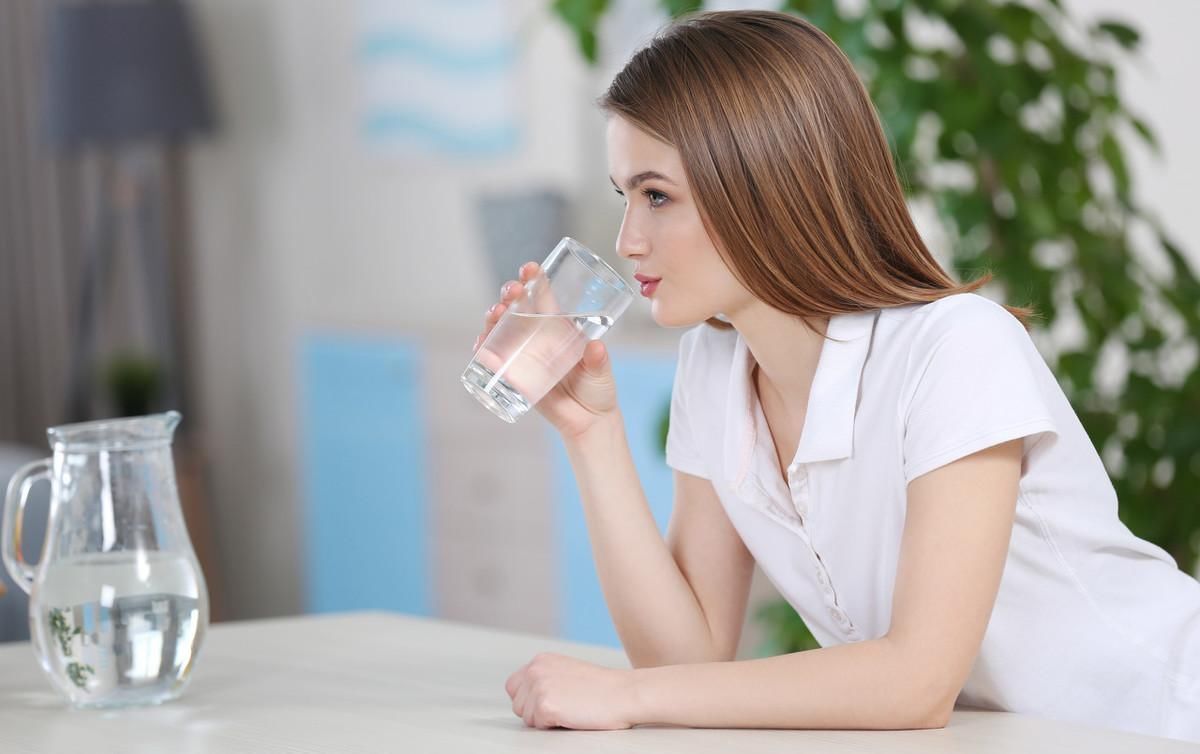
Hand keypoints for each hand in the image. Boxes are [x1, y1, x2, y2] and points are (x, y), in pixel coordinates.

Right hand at [475, 262, 619, 439]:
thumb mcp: (601, 373)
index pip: (544, 299)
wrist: (588, 423)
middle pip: (519, 309)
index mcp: (560, 330)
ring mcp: (525, 356)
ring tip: (496, 312)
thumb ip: (598, 361)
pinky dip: (484, 350)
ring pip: (503, 329)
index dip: (535, 281)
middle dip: (511, 294)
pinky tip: (481, 343)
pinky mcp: (515, 377)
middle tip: (513, 291)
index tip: (530, 268)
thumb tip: (596, 348)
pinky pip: (494, 360)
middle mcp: (539, 339)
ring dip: (495, 317)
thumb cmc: (598, 391)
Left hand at [504, 652, 639, 729]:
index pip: (514, 687)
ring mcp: (539, 687)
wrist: (623, 693)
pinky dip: (553, 726)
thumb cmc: (602, 687)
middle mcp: (535, 670)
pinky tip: (571, 715)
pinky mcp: (545, 705)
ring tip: (569, 710)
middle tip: (564, 707)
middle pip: (518, 704)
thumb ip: (545, 678)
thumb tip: (527, 697)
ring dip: (544, 720)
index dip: (529, 699)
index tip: (549, 702)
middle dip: (536, 711)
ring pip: (526, 718)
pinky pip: (538, 726)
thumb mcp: (567, 672)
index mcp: (540, 660)